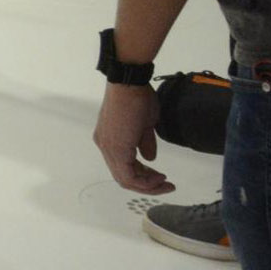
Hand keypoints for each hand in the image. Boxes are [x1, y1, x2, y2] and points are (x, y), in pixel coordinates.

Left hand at [94, 81, 171, 195]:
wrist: (129, 84)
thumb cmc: (136, 98)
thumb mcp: (144, 125)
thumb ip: (145, 143)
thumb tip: (150, 158)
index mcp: (109, 139)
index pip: (123, 168)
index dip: (143, 177)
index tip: (160, 177)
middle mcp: (105, 145)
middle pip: (123, 177)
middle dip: (147, 185)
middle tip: (165, 185)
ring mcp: (108, 147)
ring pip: (125, 178)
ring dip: (147, 185)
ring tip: (165, 183)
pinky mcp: (115, 148)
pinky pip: (128, 174)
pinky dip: (144, 181)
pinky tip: (159, 177)